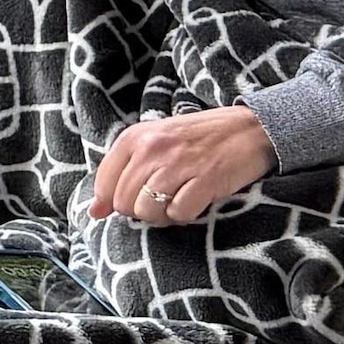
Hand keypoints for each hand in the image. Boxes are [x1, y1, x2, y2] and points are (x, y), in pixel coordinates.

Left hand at [86, 105, 273, 228]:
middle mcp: (152, 148)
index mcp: (134, 137)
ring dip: (162, 215)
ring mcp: (178, 163)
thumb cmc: (198, 139)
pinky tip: (195, 199)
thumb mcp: (154, 145)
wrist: (250, 128)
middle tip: (162, 200)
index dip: (115, 201)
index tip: (136, 197)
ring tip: (178, 200)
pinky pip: (179, 214)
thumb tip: (93, 211)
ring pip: (147, 212)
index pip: (104, 184)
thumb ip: (121, 173)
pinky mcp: (204, 179)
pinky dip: (186, 214)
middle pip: (124, 203)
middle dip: (140, 211)